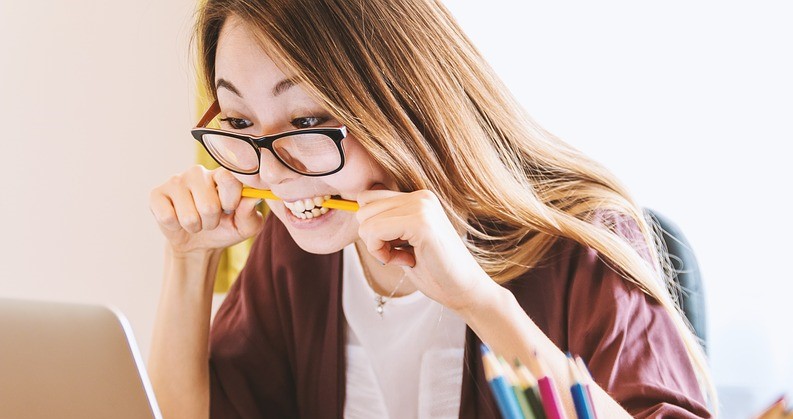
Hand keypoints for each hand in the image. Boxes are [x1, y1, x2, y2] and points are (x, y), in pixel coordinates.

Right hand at [149, 165, 263, 254]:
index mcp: (222, 174)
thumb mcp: (245, 227)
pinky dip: (175, 227)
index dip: (231, 201)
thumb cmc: (225, 229)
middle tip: (210, 220)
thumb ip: (251, 214)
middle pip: (209, 205)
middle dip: (211, 222)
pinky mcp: (157, 194)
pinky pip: (167, 217)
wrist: (198, 243)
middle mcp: (199, 172)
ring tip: (195, 221)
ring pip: (189, 216)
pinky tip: (177, 220)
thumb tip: (252, 199)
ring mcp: (176, 181)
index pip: (229, 178)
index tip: (230, 210)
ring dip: (195, 226)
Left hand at [356, 188, 496, 311]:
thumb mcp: (404, 240)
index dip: (372, 227)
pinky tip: (405, 261)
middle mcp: (420, 196)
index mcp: (418, 197)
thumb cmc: (434, 270)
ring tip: (405, 257)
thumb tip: (356, 211)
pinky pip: (374, 232)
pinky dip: (381, 253)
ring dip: (377, 247)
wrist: (464, 290)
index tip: (394, 246)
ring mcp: (422, 206)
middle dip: (373, 238)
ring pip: (365, 221)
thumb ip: (386, 223)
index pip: (367, 198)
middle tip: (399, 254)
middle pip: (363, 208)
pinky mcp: (421, 222)